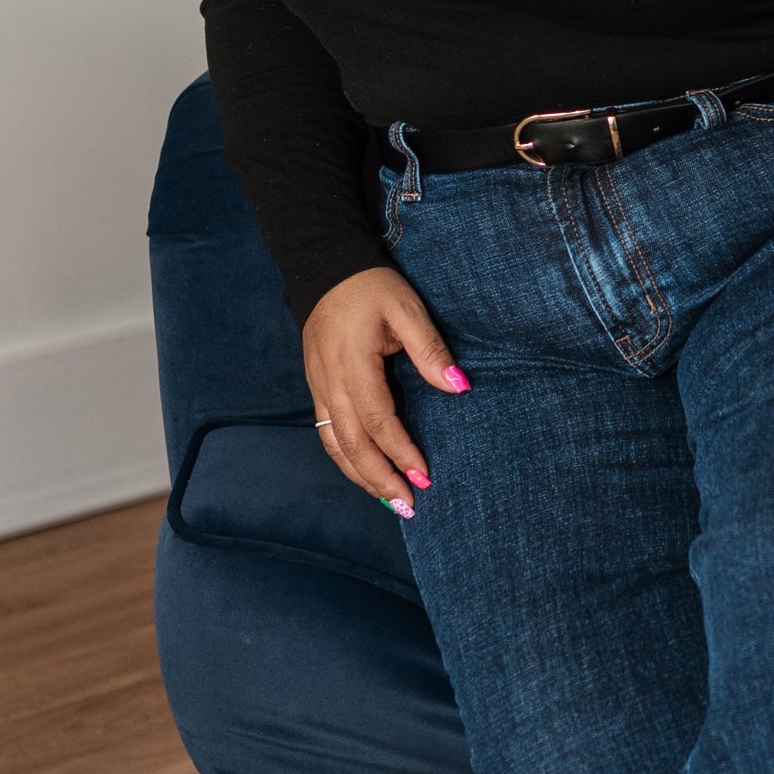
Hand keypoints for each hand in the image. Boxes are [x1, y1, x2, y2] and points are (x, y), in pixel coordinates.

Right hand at [301, 266, 468, 516]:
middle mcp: (330, 383)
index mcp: (353, 365)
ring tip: (388, 500)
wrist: (324, 267)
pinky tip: (364, 472)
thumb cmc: (371, 286)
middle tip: (409, 506)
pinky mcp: (315, 387)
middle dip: (380, 479)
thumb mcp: (407, 308)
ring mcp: (318, 387)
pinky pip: (326, 433)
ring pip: (335, 445)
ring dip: (361, 476)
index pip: (379, 421)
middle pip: (353, 445)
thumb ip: (430, 349)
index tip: (425, 475)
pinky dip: (346, 458)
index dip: (401, 452)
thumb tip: (458, 387)